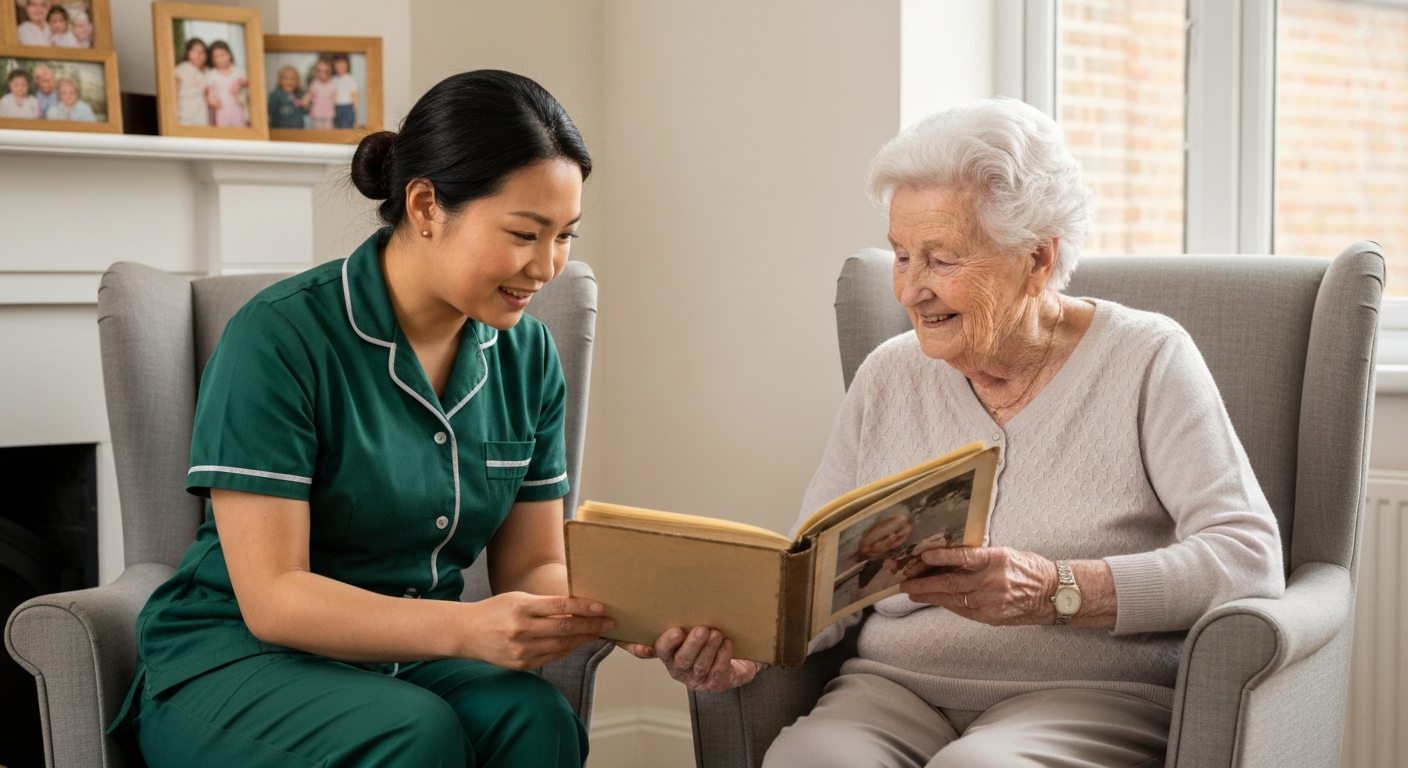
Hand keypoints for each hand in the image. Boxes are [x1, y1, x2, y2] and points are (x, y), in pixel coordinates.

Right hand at [462, 592, 613, 670]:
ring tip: (598, 632)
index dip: (583, 608)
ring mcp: (522, 651)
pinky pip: (552, 657)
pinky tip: (577, 642)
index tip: (601, 608)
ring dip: (583, 639)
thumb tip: (577, 608)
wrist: (467, 633)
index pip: (560, 607)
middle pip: (565, 628)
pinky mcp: (522, 665)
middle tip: (609, 623)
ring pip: (562, 645)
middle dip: (591, 626)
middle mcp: (522, 631)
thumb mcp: (518, 599)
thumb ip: (545, 605)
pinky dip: (567, 649)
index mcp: (521, 609)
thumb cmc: (496, 610)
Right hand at [619, 626, 761, 692]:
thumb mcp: (694, 630)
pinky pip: (717, 670)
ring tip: (716, 634)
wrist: (735, 662)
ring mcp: (696, 678)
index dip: (658, 644)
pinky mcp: (713, 684)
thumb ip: (686, 618)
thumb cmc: (709, 643)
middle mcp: (679, 667)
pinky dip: (722, 656)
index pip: (660, 650)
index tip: (669, 633)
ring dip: (709, 649)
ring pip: (700, 664)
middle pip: (681, 658)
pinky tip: (727, 643)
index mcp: (670, 653)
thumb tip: (683, 593)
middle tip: (701, 629)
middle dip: (692, 644)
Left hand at [900, 546, 1057, 625]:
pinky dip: (948, 604)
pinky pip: (963, 610)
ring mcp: (991, 602)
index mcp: (997, 560)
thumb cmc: (1028, 569)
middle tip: (905, 584)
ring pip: (953, 599)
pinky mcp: (991, 617)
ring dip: (930, 596)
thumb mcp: (1005, 554)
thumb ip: (979, 557)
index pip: (965, 557)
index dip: (942, 557)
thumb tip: (949, 556)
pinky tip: (936, 600)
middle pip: (951, 582)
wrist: (1053, 595)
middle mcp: (992, 581)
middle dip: (924, 584)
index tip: (924, 556)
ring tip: (912, 594)